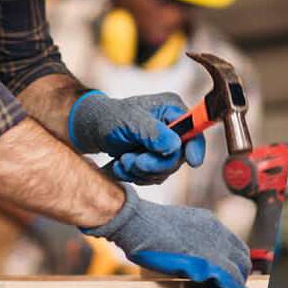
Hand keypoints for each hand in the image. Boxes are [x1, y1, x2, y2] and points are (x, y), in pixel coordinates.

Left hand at [70, 91, 205, 183]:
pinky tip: (120, 166)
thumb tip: (175, 145)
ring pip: (165, 170)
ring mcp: (165, 146)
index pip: (194, 131)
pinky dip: (136, 175)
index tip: (192, 161)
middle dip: (153, 163)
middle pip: (179, 156)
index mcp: (172, 110)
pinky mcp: (155, 160)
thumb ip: (152, 131)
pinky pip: (154, 177)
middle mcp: (173, 128)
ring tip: (121, 161)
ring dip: (140, 171)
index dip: (195, 147)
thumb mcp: (128, 119)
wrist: (91, 129)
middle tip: (131, 160)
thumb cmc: (108, 116)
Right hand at [83, 185, 250, 287]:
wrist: (137, 222)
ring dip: (235, 283)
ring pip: (239, 271)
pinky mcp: (207, 262)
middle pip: (242, 259)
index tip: (228, 271)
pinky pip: (230, 280)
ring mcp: (213, 247)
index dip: (234, 261)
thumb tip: (196, 252)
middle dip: (238, 274)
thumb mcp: (178, 224)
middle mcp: (217, 233)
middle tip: (228, 285)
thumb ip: (193, 236)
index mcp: (209, 221)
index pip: (235, 245)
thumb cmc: (147, 224)